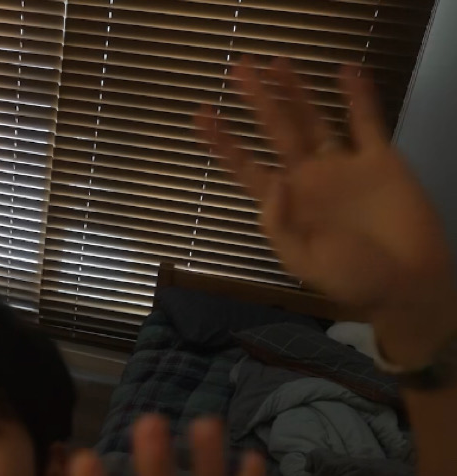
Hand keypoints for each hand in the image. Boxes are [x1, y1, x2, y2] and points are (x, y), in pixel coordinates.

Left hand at [198, 63, 454, 334]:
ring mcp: (344, 167)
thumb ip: (279, 224)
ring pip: (314, 119)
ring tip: (278, 62)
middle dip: (258, 102)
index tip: (202, 118)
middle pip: (278, 133)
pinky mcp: (379, 159)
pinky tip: (343, 71)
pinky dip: (356, 95)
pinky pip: (365, 120)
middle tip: (239, 69)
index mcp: (287, 207)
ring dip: (297, 92)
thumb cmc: (351, 280)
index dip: (225, 144)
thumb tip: (273, 181)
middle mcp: (311, 181)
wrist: (404, 282)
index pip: (249, 169)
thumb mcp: (302, 261)